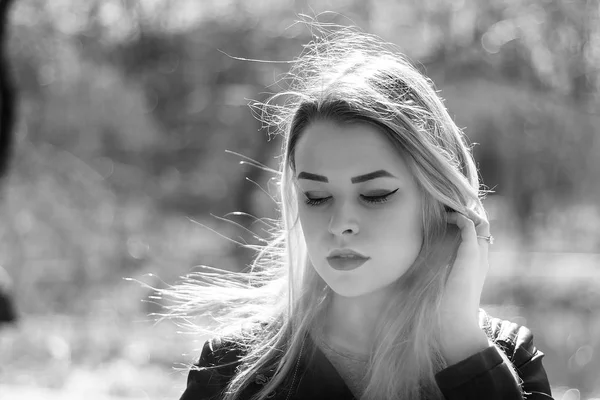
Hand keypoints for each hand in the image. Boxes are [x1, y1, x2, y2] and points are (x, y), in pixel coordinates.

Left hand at [439, 208, 491, 363]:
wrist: (456, 324)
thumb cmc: (446, 309)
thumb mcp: (442, 285)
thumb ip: (439, 273)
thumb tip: (420, 266)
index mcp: (476, 263)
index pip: (478, 233)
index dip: (467, 219)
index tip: (448, 212)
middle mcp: (481, 257)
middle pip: (483, 224)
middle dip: (468, 210)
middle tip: (448, 204)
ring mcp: (478, 256)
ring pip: (481, 222)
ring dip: (466, 211)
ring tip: (449, 206)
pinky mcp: (471, 256)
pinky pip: (471, 228)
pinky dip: (461, 218)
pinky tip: (448, 216)